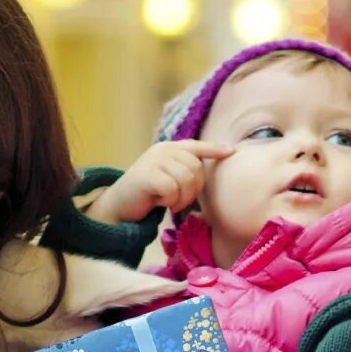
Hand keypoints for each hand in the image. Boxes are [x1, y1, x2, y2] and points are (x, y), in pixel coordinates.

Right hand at [89, 140, 231, 223]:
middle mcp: (163, 149)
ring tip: (170, 202)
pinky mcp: (147, 174)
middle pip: (197, 169)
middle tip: (178, 200)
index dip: (215, 149)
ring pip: (187, 180)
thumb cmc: (147, 194)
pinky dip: (170, 201)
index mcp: (170, 148)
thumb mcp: (168, 177)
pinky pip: (173, 190)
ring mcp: (155, 160)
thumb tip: (208, 172)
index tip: (232, 152)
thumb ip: (184, 170)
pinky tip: (159, 203)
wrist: (118, 204)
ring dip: (182, 198)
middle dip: (193, 190)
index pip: (197, 146)